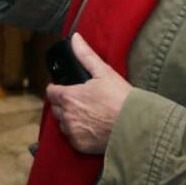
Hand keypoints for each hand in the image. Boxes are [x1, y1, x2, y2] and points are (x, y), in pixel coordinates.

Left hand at [46, 33, 130, 154]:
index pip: (51, 92)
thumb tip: (75, 38)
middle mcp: (66, 115)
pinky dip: (77, 133)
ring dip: (68, 119)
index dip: (56, 89)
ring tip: (85, 115)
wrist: (135, 126)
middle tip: (78, 101)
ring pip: (62, 124)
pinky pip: (72, 138)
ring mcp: (72, 132)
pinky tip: (90, 128)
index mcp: (68, 96)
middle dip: (63, 103)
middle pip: (56, 108)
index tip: (62, 88)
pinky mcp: (80, 146)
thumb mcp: (104, 72)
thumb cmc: (120, 98)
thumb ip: (85, 55)